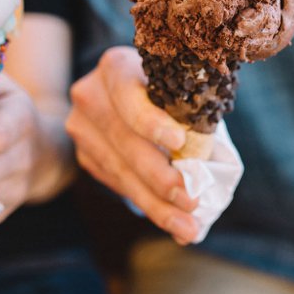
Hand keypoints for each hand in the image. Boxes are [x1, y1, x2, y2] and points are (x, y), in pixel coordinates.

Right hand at [66, 46, 199, 243]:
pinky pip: (116, 183)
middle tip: (191, 201)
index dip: (151, 120)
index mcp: (115, 67)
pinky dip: (145, 203)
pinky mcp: (84, 155)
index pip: (128, 95)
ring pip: (120, 171)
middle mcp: (90, 95)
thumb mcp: (173, 85)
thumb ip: (187, 111)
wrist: (115, 91)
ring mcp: (82, 127)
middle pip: (124, 141)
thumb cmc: (162, 86)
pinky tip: (170, 220)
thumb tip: (212, 162)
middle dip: (160, 177)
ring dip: (155, 203)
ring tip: (186, 227)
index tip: (179, 142)